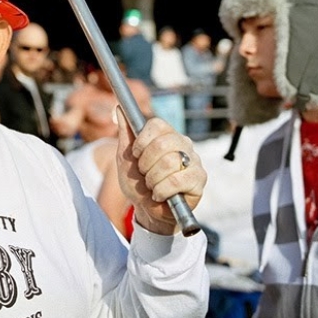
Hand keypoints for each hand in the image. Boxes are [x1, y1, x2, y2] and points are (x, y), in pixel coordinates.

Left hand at [114, 106, 204, 235]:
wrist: (147, 209)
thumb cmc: (138, 182)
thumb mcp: (125, 157)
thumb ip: (124, 133)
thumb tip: (118, 108)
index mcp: (167, 135)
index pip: (158, 124)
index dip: (142, 139)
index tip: (136, 154)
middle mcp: (184, 144)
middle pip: (163, 143)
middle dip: (146, 163)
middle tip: (144, 173)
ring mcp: (194, 161)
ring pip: (170, 162)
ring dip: (152, 179)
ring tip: (151, 186)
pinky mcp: (199, 180)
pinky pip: (177, 181)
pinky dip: (162, 190)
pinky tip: (160, 195)